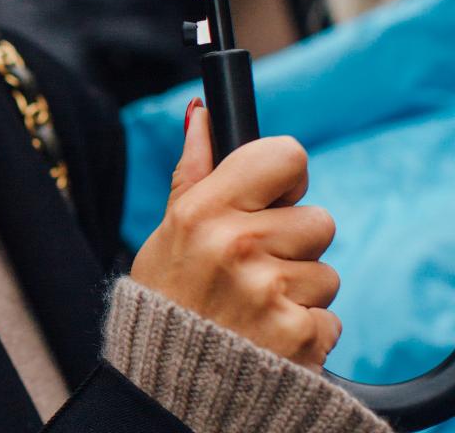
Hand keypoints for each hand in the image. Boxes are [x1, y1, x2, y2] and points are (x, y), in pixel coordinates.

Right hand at [130, 101, 341, 368]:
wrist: (170, 384)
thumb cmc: (169, 295)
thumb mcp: (171, 226)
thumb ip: (194, 168)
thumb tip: (201, 114)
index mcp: (206, 210)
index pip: (285, 156)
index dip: (286, 175)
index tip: (275, 195)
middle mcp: (239, 245)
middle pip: (317, 220)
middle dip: (294, 241)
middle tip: (255, 263)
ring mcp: (271, 292)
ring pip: (326, 271)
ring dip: (300, 287)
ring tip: (257, 302)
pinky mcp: (300, 337)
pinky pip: (329, 316)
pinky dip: (306, 327)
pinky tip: (268, 332)